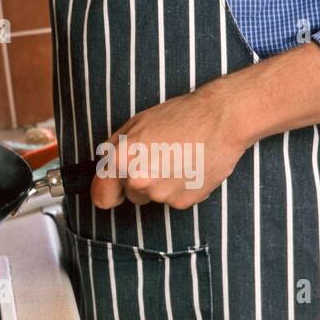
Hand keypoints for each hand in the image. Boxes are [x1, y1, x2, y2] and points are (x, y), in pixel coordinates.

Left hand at [91, 85, 252, 209]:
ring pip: (152, 196)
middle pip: (129, 194)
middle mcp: (140, 182)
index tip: (111, 190)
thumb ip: (115, 150)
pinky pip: (173, 198)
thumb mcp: (135, 124)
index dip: (106, 190)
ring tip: (176, 158)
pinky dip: (179, 187)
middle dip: (138, 180)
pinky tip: (189, 166)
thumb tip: (106, 167)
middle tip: (157, 156)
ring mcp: (163, 195)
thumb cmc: (179, 117)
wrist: (220, 120)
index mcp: (122, 161)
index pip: (100, 195)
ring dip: (160, 183)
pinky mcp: (185, 202)